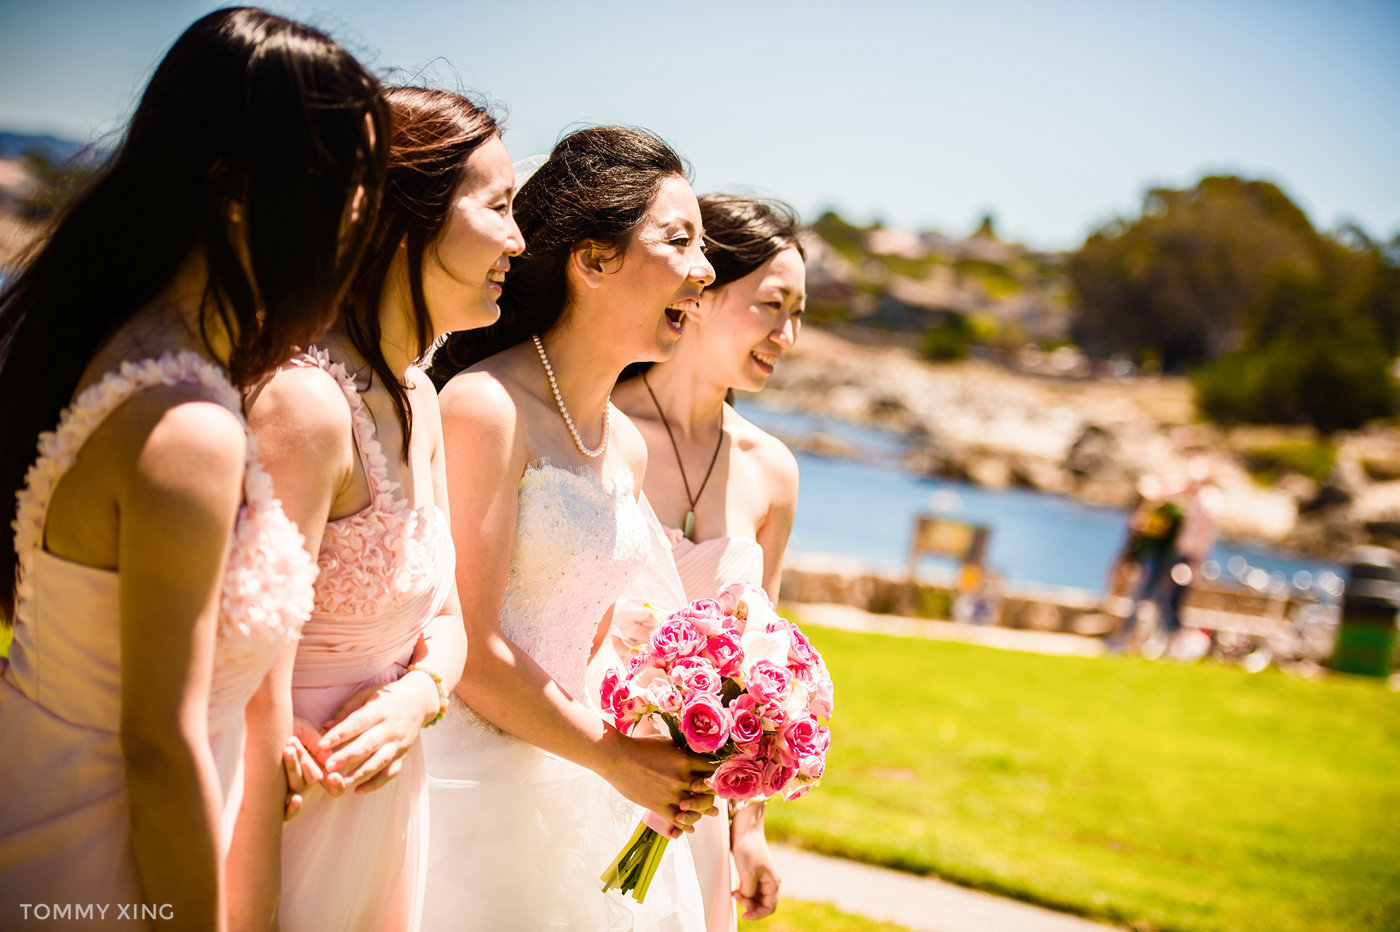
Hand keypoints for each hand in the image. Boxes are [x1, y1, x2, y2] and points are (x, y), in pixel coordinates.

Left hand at [282, 717, 327, 819]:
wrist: (256, 726)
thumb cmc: (281, 728)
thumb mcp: (303, 730)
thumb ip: (318, 744)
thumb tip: (331, 761)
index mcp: (313, 765)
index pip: (333, 784)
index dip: (337, 783)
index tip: (333, 775)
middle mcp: (304, 780)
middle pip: (314, 779)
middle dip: (305, 761)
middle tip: (292, 744)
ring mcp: (290, 791)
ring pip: (300, 786)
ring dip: (294, 768)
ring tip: (286, 750)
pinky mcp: (275, 802)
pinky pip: (288, 813)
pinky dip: (293, 808)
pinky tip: (295, 799)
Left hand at [317, 672, 437, 794]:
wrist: (420, 700)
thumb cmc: (389, 696)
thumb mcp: (368, 694)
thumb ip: (347, 709)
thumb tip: (326, 726)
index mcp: (380, 710)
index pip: (358, 723)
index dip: (340, 733)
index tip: (323, 743)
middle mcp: (391, 728)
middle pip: (368, 744)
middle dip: (348, 757)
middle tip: (329, 766)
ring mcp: (398, 743)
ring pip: (379, 761)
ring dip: (360, 774)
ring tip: (342, 782)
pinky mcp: (403, 755)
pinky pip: (391, 772)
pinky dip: (376, 784)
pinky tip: (358, 791)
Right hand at [605, 733, 716, 836]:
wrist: (617, 758)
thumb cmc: (639, 746)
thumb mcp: (665, 742)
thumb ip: (681, 749)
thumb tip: (690, 750)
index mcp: (686, 760)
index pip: (712, 769)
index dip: (716, 774)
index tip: (715, 777)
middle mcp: (682, 778)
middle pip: (708, 792)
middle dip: (712, 795)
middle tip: (714, 797)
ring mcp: (671, 793)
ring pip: (696, 809)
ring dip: (702, 812)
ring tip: (708, 814)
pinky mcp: (659, 806)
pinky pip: (678, 821)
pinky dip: (686, 826)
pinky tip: (690, 828)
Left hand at [731, 814, 780, 918]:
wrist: (745, 829)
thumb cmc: (748, 849)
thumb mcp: (748, 875)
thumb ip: (748, 892)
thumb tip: (746, 899)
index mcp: (773, 883)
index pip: (769, 907)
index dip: (757, 914)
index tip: (744, 914)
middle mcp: (769, 881)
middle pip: (762, 904)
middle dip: (749, 905)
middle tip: (737, 897)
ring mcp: (760, 877)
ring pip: (754, 897)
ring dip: (744, 899)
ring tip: (734, 893)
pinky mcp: (751, 872)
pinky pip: (749, 889)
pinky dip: (742, 892)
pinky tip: (734, 890)